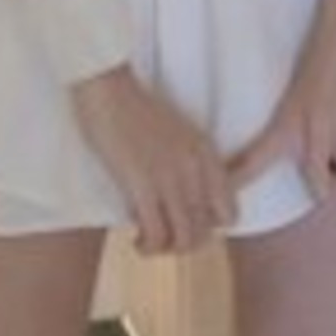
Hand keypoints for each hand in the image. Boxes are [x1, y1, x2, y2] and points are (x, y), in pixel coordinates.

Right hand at [70, 64, 236, 254]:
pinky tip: (136, 238)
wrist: (106, 87)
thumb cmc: (131, 107)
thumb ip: (186, 162)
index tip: (186, 222)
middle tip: (164, 236)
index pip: (229, 209)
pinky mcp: (143, 185)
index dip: (210, 225)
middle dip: (185, 242)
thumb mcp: (175, 132)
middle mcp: (194, 166)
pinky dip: (148, 246)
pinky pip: (157, 236)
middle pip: (207, 230)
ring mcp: (170, 176)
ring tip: (149, 242)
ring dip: (167, 249)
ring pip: (185, 239)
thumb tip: (183, 200)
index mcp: (205, 151)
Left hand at [229, 0, 335, 202]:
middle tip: (331, 149)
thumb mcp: (306, 90)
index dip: (239, 185)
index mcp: (288, 118)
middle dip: (326, 177)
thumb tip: (310, 150)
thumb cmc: (329, 48)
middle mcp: (310, 130)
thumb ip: (305, 121)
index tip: (221, 208)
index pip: (257, 160)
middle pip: (318, 185)